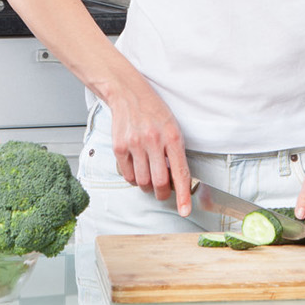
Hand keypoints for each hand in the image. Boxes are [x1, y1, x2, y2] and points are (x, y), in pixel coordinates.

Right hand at [109, 90, 193, 215]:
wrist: (128, 93)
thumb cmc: (154, 111)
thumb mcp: (173, 127)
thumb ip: (175, 153)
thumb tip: (176, 180)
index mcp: (172, 137)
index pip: (180, 173)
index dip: (183, 196)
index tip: (185, 211)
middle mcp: (154, 141)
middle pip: (159, 183)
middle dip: (163, 194)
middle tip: (164, 192)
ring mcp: (135, 145)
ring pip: (142, 182)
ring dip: (148, 186)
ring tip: (150, 175)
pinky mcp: (119, 147)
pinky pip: (127, 175)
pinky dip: (134, 179)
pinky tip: (137, 169)